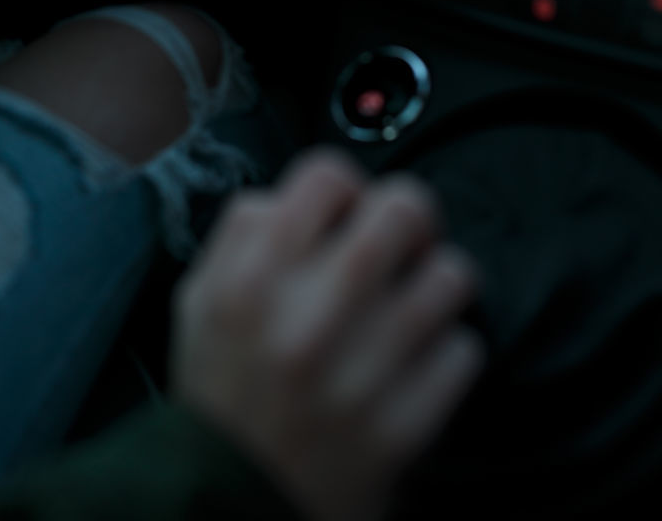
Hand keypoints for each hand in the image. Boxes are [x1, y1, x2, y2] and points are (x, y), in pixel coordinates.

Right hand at [171, 149, 483, 520]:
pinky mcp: (404, 425)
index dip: (345, 188)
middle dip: (411, 219)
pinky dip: (446, 352)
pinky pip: (462, 351)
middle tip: (404, 242)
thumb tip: (296, 194)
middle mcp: (310, 315)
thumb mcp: (200, 300)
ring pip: (450, 276)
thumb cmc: (221, 395)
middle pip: (404, 210)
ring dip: (437, 283)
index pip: (330, 175)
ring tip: (417, 302)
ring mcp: (363, 372)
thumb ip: (242, 233)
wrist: (230, 507)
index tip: (347, 211)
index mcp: (254, 278)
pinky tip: (418, 362)